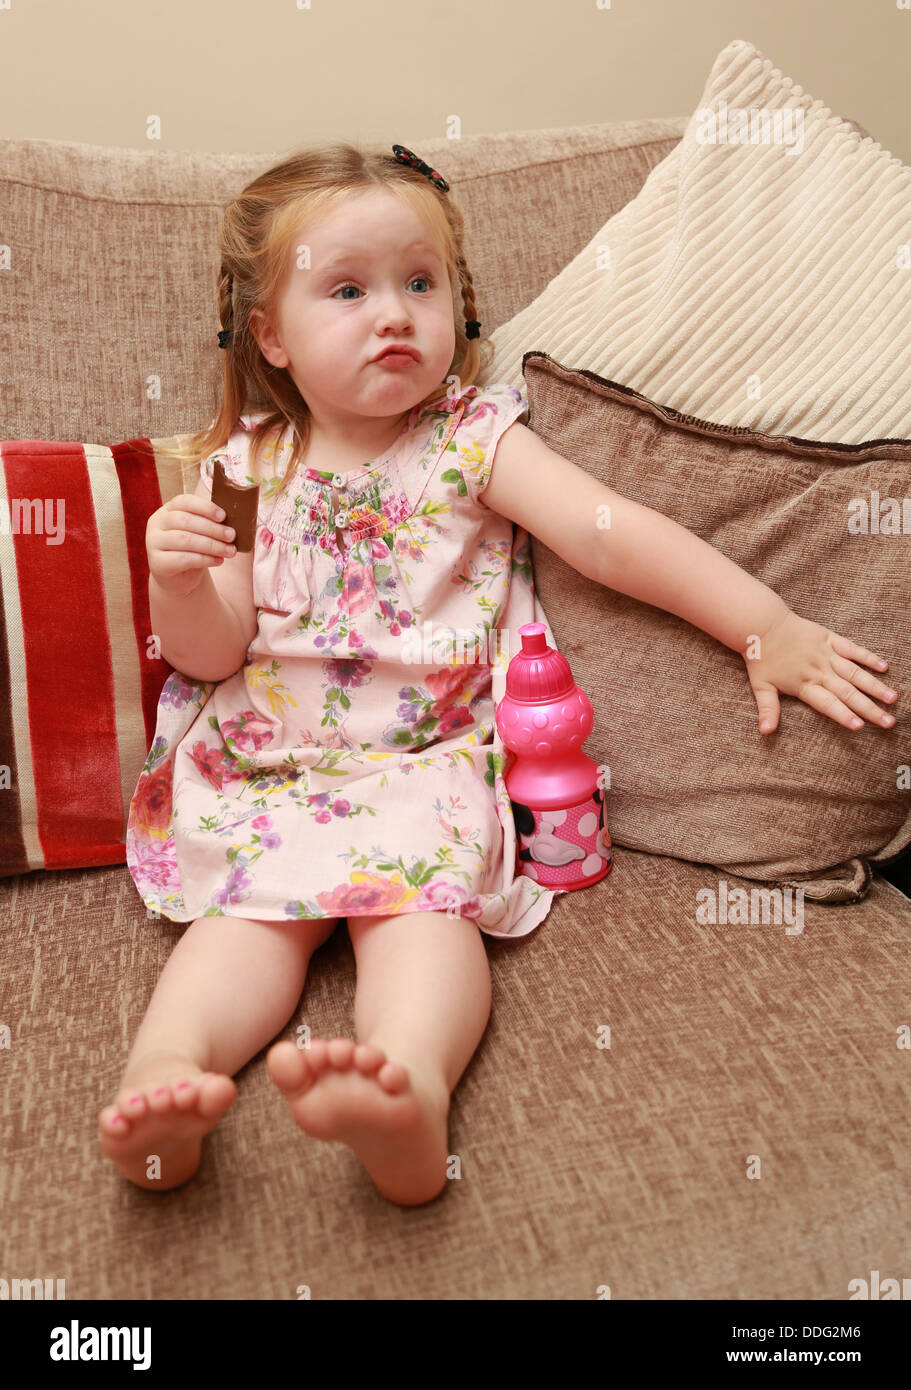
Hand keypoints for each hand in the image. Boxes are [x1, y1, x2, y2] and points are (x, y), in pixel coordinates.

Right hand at [146, 495, 236, 597]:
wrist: (178, 577)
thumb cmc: (193, 549)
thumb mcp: (199, 532)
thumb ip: (210, 522)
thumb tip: (236, 519)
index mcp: (167, 510)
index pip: (184, 501)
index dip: (204, 507)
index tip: (223, 516)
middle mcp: (157, 523)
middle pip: (185, 521)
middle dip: (212, 528)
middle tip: (232, 536)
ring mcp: (153, 543)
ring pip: (185, 540)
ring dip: (212, 545)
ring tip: (231, 551)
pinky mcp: (157, 563)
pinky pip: (184, 559)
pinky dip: (205, 559)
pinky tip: (218, 561)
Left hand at [743, 609, 897, 733]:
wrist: (762, 624)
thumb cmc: (761, 658)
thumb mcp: (760, 686)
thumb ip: (768, 709)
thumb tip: (765, 732)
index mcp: (803, 685)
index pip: (827, 704)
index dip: (843, 715)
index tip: (860, 726)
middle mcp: (819, 671)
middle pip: (848, 693)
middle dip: (869, 709)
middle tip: (888, 722)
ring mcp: (826, 654)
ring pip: (855, 673)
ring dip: (874, 686)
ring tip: (892, 698)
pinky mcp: (829, 638)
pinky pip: (852, 649)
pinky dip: (868, 657)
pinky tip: (884, 667)